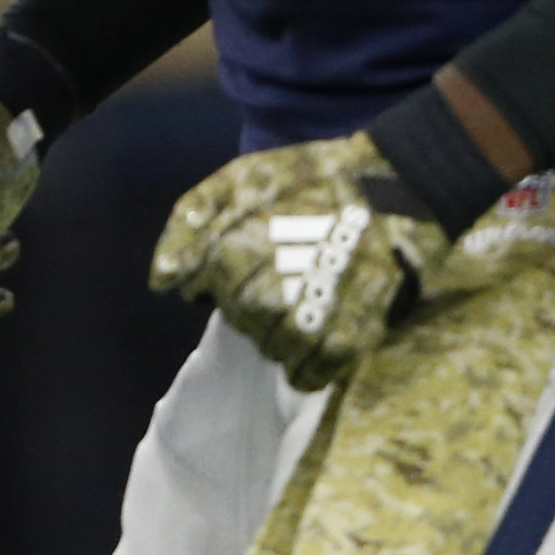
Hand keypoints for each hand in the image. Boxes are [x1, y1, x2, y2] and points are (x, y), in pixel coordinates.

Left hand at [149, 131, 443, 390]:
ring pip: (270, 349)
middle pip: (238, 320)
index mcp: (235, 252)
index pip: (201, 290)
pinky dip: (306, 367)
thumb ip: (190, 224)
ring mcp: (309, 319)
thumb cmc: (308, 179)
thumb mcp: (236, 179)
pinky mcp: (350, 339)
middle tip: (277, 279)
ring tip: (298, 304)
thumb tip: (161, 282)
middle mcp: (266, 292)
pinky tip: (313, 341)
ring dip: (276, 334)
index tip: (241, 261)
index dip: (216, 278)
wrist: (393, 187)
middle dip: (248, 304)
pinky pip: (310, 375)